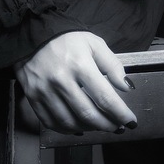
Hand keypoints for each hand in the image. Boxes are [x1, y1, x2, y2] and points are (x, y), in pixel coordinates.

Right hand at [14, 32, 135, 133]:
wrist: (33, 33)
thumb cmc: (66, 38)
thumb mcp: (94, 43)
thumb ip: (112, 65)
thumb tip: (125, 87)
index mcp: (79, 64)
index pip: (105, 97)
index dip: (120, 114)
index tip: (130, 121)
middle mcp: (61, 80)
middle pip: (89, 114)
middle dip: (108, 125)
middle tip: (118, 127)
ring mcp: (45, 90)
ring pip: (71, 122)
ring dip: (90, 129)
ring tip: (100, 125)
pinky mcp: (33, 97)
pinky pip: (51, 122)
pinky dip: (67, 129)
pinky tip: (79, 126)